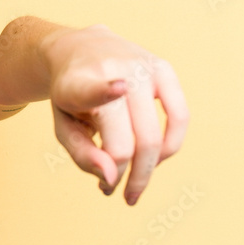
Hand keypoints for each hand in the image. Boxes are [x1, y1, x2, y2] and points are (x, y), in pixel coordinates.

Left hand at [42, 24, 187, 205]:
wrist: (82, 48)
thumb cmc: (71, 96)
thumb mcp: (63, 124)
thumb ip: (82, 155)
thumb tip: (111, 179)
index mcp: (77, 83)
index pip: (92, 88)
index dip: (105, 90)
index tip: (118, 88)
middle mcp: (113, 70)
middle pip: (132, 140)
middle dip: (128, 177)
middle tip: (120, 196)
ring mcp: (142, 67)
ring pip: (158, 135)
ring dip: (148, 169)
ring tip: (133, 184)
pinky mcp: (164, 68)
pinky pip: (180, 117)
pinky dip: (169, 146)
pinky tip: (153, 159)